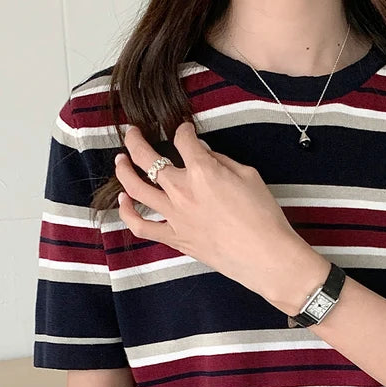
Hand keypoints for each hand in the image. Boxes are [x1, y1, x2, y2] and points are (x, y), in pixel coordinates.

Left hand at [114, 122, 329, 313]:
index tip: (186, 131)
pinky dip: (128, 213)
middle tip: (133, 133)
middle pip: (147, 158)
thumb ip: (221, 161)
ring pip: (135, 188)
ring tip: (120, 160)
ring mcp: (174, 215)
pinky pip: (142, 226)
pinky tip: (124, 201)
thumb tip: (204, 155)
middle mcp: (182, 190)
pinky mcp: (175, 238)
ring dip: (123, 170)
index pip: (183, 140)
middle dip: (136, 140)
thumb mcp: (249, 176)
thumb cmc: (264, 216)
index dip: (183, 130)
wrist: (265, 256)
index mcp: (202, 170)